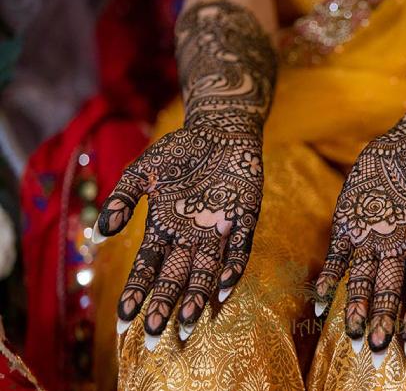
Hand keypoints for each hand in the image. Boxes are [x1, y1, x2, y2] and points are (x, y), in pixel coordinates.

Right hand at [95, 123, 262, 345]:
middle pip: (175, 276)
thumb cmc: (180, 150)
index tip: (124, 319)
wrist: (220, 130)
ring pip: (205, 270)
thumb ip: (123, 198)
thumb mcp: (143, 170)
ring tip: (186, 322)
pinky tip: (224, 289)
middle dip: (164, 305)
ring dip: (196, 295)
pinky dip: (232, 267)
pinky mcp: (244, 218)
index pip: (147, 267)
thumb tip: (100, 233)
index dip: (136, 293)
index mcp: (164, 227)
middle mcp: (190, 235)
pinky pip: (239, 248)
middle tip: (153, 336)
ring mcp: (218, 229)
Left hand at [314, 121, 405, 359]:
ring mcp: (370, 238)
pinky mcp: (348, 224)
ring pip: (362, 280)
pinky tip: (321, 305)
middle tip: (376, 350)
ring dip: (356, 307)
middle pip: (390, 291)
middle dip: (384, 321)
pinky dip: (328, 279)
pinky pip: (336, 256)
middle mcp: (396, 248)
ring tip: (353, 335)